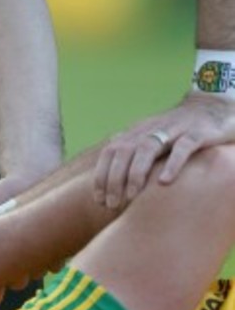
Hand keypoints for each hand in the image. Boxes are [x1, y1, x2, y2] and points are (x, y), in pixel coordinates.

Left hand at [93, 93, 234, 208]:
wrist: (212, 105)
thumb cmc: (178, 130)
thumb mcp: (151, 137)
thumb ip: (133, 152)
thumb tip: (110, 174)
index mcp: (137, 132)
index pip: (110, 151)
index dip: (101, 174)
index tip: (98, 199)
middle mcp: (151, 129)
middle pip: (124, 150)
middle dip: (114, 179)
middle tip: (112, 204)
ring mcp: (174, 129)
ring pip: (148, 148)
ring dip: (136, 173)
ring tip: (132, 196)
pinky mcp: (197, 132)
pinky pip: (183, 147)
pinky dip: (172, 163)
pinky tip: (164, 182)